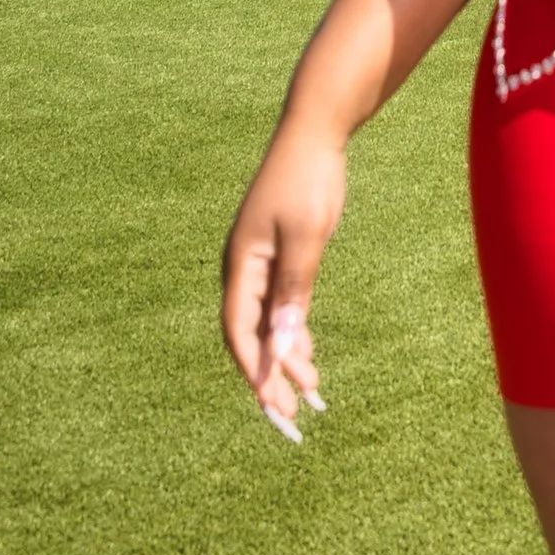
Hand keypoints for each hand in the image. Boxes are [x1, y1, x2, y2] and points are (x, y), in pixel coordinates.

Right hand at [221, 118, 345, 445]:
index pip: (241, 333)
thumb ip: (293, 291)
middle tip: (293, 421)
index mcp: (240, 266)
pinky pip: (278, 307)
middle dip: (270, 379)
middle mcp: (242, 269)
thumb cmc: (309, 181)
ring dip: (286, 360)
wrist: (314, 133)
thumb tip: (281, 345)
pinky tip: (307, 356)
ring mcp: (257, 264)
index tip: (274, 407)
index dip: (255, 371)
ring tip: (312, 396)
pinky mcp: (275, 257)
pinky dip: (292, 333)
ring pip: (266, 325)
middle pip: (251, 337)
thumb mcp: (306, 237)